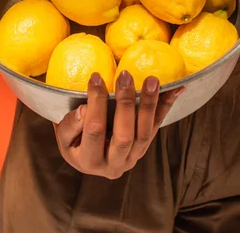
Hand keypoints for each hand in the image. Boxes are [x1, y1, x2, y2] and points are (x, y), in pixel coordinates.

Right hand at [53, 71, 183, 179]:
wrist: (88, 155)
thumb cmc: (73, 141)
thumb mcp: (63, 137)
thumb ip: (69, 126)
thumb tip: (84, 110)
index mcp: (89, 161)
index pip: (94, 130)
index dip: (96, 103)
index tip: (95, 76)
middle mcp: (114, 164)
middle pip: (124, 135)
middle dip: (126, 103)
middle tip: (125, 75)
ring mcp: (133, 157)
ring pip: (145, 133)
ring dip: (150, 104)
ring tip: (152, 80)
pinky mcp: (145, 147)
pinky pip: (157, 126)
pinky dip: (166, 106)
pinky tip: (176, 89)